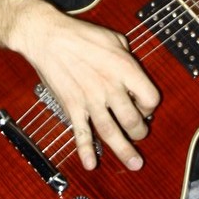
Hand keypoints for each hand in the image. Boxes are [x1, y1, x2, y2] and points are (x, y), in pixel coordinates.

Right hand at [11, 0, 159, 171]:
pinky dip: (86, 151)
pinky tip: (91, 164)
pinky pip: (81, 133)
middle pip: (132, 120)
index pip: (150, 98)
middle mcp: (109, 86)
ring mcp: (90, 99)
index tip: (144, 107)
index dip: (150, 105)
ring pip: (111, 132)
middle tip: (139, 134)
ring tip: (134, 163)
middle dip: (139, 132)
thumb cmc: (81, 34)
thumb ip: (127, 56)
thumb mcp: (114, 38)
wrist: (48, 36)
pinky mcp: (72, 106)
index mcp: (124, 67)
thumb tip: (133, 71)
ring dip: (124, 151)